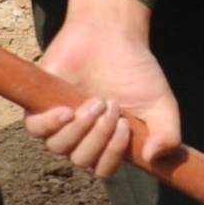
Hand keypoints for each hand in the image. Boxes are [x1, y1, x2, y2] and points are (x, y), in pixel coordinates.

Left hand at [27, 0, 183, 179]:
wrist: (111, 35)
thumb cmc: (135, 70)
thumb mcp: (161, 103)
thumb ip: (167, 133)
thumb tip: (154, 157)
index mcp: (108, 142)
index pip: (104, 169)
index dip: (112, 155)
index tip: (125, 126)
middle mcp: (82, 136)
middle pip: (81, 159)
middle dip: (99, 136)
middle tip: (112, 106)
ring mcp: (60, 122)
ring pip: (59, 147)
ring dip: (80, 127)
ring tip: (96, 100)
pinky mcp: (41, 105)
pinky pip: (36, 129)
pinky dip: (51, 124)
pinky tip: (67, 110)